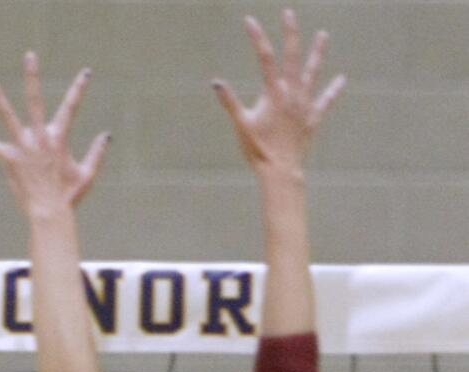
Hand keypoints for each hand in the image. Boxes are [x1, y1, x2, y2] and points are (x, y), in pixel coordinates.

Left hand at [0, 52, 109, 217]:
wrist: (50, 213)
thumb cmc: (70, 197)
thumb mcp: (88, 174)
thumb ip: (97, 153)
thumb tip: (107, 135)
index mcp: (59, 139)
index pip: (71, 107)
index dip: (79, 89)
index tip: (85, 73)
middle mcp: (40, 137)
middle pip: (35, 100)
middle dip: (33, 77)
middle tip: (29, 56)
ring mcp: (23, 147)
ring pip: (8, 115)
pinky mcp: (9, 159)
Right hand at [212, 9, 345, 177]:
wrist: (281, 170)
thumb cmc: (258, 149)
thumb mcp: (241, 125)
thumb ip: (229, 102)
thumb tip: (216, 83)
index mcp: (273, 93)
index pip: (265, 59)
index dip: (257, 38)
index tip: (250, 21)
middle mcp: (292, 93)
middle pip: (292, 57)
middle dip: (290, 34)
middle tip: (289, 13)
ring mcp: (305, 104)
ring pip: (313, 72)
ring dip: (317, 53)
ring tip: (323, 35)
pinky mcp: (313, 117)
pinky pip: (326, 100)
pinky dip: (333, 89)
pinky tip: (341, 79)